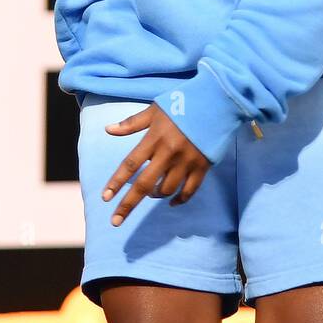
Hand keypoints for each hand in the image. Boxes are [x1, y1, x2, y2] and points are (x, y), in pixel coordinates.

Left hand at [101, 104, 212, 225]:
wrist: (217, 102)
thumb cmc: (182, 103)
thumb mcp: (155, 110)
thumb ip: (132, 123)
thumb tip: (108, 130)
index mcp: (155, 138)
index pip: (131, 164)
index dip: (116, 182)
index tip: (105, 197)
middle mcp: (169, 153)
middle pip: (144, 184)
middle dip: (128, 204)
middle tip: (116, 221)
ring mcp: (187, 161)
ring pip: (167, 189)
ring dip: (155, 195)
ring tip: (151, 193)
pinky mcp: (202, 166)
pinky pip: (190, 190)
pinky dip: (179, 199)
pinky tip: (172, 202)